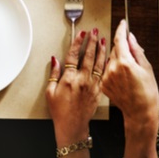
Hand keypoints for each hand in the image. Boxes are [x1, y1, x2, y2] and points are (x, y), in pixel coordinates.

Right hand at [46, 28, 106, 145]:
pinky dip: (106, 64)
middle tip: (94, 32)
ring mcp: (92, 85)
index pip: (74, 55)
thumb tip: (55, 60)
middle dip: (91, 42)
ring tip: (103, 40)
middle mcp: (82, 80)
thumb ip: (53, 74)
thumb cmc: (60, 111)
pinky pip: (103, 74)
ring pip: (98, 63)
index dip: (77, 43)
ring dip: (101, 50)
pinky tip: (108, 58)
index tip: (81, 34)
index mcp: (69, 79)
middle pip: (88, 56)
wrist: (72, 126)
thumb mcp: (50, 92)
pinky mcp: (98, 91)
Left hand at [101, 20, 158, 135]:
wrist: (140, 112)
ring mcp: (106, 77)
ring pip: (110, 60)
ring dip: (118, 60)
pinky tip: (123, 79)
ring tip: (129, 73)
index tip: (122, 24)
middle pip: (115, 49)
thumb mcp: (146, 68)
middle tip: (133, 58)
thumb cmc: (147, 93)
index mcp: (125, 63)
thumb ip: (136, 50)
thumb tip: (130, 38)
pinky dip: (113, 70)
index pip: (119, 39)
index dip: (121, 29)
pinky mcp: (103, 84)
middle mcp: (112, 69)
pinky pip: (107, 70)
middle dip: (123, 49)